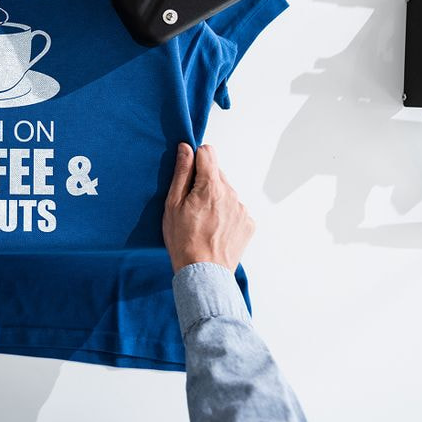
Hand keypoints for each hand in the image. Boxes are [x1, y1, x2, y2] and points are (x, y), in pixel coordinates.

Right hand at [162, 142, 254, 271]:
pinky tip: (215, 229)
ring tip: (203, 220)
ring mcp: (242, 209)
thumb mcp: (173, 204)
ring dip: (216, 198)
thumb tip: (186, 148)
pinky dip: (226, 214)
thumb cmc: (183, 241)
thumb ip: (182, 173)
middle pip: (217, 173)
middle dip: (204, 181)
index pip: (208, 152)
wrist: (204, 273)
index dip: (195, 158)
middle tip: (191, 204)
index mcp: (211, 186)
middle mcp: (231, 193)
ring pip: (226, 192)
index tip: (188, 172)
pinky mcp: (248, 223)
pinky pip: (236, 209)